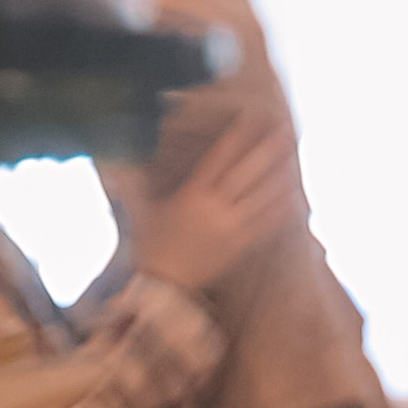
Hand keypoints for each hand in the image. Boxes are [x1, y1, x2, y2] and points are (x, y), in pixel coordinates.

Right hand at [104, 109, 302, 293]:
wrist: (161, 290)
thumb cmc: (149, 249)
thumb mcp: (141, 213)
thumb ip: (133, 187)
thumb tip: (113, 166)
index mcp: (191, 196)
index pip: (218, 159)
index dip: (235, 136)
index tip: (250, 117)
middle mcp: (214, 209)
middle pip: (246, 174)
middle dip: (266, 151)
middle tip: (285, 130)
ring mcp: (230, 229)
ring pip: (261, 197)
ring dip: (278, 175)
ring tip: (293, 155)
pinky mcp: (239, 247)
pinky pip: (264, 225)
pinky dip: (279, 210)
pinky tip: (294, 195)